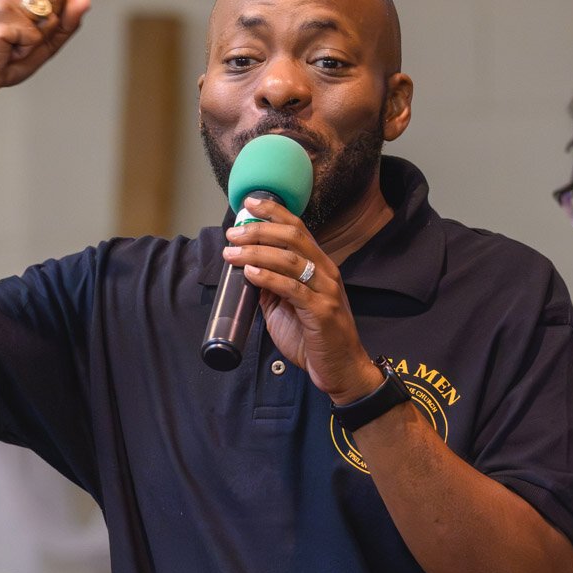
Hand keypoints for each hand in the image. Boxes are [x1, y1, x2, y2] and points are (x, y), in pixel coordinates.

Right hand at [0, 0, 91, 99]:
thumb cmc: (7, 57)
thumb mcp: (46, 39)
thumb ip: (67, 20)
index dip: (57, 8)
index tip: (30, 24)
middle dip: (50, 22)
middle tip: (21, 36)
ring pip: (51, 15)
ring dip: (38, 38)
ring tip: (14, 42)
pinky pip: (36, 36)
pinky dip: (26, 50)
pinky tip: (6, 49)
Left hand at [221, 196, 382, 402]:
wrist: (340, 369)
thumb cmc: (314, 337)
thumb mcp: (288, 305)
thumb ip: (272, 285)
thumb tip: (246, 268)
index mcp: (320, 266)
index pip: (298, 228)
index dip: (274, 212)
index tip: (250, 203)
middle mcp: (326, 272)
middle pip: (292, 237)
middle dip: (259, 231)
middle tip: (232, 233)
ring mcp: (326, 290)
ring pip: (290, 259)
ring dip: (256, 253)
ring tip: (232, 253)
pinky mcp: (322, 312)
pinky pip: (292, 288)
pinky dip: (268, 278)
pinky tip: (250, 273)